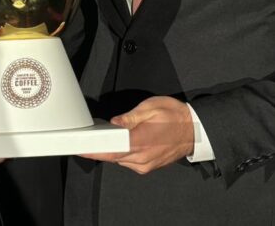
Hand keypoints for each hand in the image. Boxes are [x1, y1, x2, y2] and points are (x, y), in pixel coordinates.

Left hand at [80, 96, 194, 173]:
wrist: (194, 130)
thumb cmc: (174, 116)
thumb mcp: (150, 108)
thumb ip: (130, 117)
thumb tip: (114, 123)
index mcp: (141, 142)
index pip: (110, 151)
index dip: (93, 151)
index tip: (80, 147)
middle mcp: (142, 158)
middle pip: (112, 157)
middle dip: (100, 148)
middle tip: (90, 136)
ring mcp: (146, 165)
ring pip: (120, 160)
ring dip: (113, 150)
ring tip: (107, 136)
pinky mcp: (148, 167)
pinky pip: (129, 162)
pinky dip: (122, 153)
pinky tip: (121, 142)